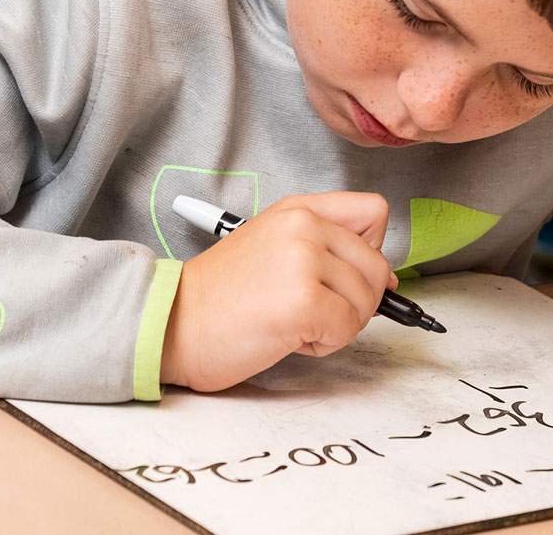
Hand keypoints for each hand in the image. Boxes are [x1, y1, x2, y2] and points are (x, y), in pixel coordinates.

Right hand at [160, 192, 398, 391]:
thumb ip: (325, 248)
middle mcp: (304, 226)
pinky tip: (289, 336)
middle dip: (356, 301)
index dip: (372, 250)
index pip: (374, 212)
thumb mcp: (273, 248)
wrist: (169, 323)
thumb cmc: (219, 297)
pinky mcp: (303, 301)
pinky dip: (326, 344)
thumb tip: (384, 277)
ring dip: (338, 324)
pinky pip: (348, 328)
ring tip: (293, 322)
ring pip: (367, 299)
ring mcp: (304, 260)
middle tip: (313, 312)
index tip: (349, 275)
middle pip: (377, 265)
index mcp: (298, 209)